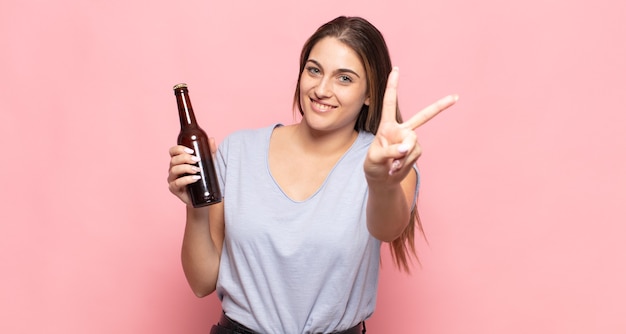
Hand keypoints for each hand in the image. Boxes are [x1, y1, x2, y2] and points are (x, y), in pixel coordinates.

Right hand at [167, 138, 217, 205]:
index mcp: (179, 161)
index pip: (172, 151)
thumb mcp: (209, 163)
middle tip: (197, 160)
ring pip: (174, 170)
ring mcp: (172, 180)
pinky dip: (187, 179)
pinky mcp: (174, 189)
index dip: (179, 149)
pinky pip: (177, 183)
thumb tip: (211, 139)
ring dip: (186, 168)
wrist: (204, 197)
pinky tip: (196, 178)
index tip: (191, 150)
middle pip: (173, 160)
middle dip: (185, 158)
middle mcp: (173, 169)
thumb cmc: (204, 178)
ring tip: (197, 170)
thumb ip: (210, 152)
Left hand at [364, 67, 457, 183]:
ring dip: (401, 157)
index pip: (389, 103)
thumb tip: (405, 149)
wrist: (382, 180)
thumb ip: (389, 151)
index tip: (396, 69)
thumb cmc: (374, 165)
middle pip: (422, 116)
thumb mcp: (375, 157)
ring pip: (412, 143)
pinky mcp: (416, 151)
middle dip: (439, 106)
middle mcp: (401, 130)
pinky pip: (413, 155)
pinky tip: (396, 168)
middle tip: (455, 97)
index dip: (392, 86)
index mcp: (386, 125)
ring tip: (391, 166)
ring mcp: (410, 140)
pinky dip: (404, 163)